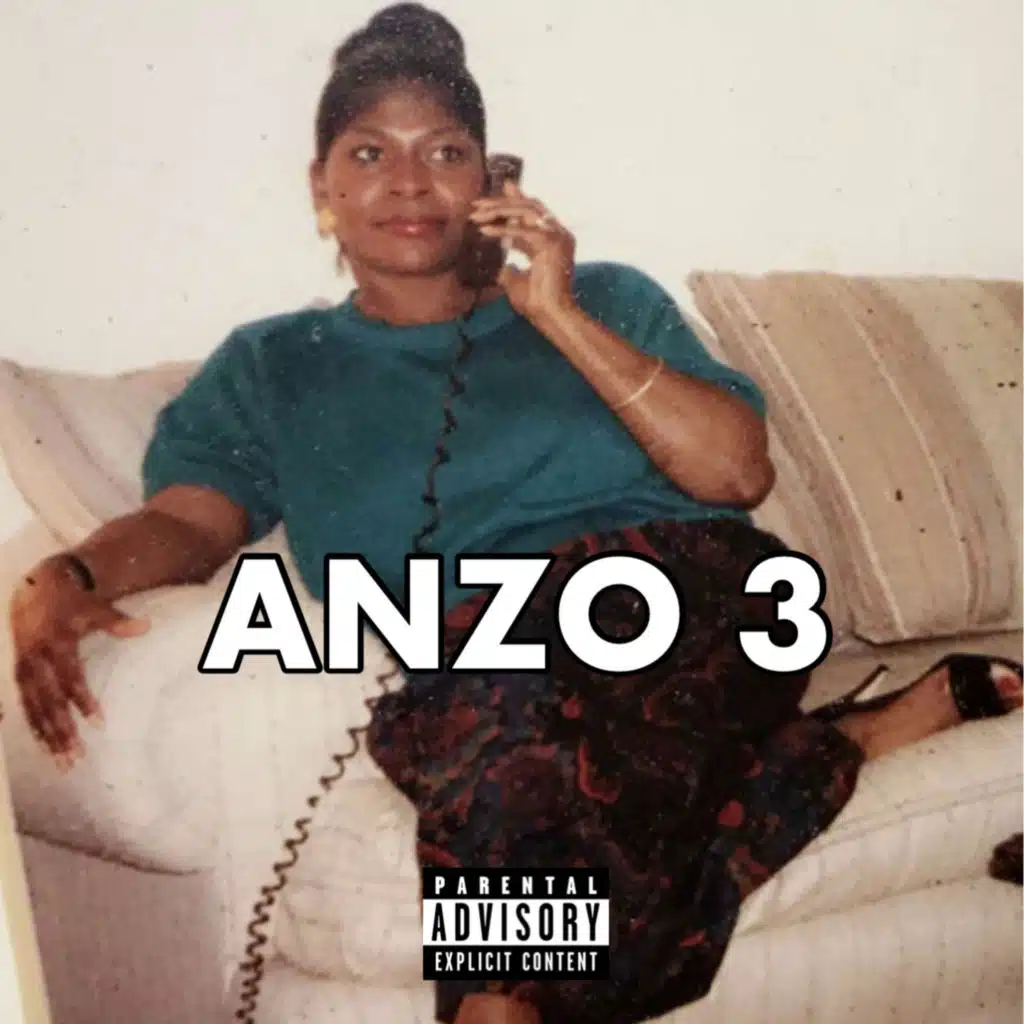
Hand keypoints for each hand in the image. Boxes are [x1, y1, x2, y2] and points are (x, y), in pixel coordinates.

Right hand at [9, 556, 148, 769]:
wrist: (36, 589)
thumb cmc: (73, 602)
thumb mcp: (94, 607)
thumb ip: (117, 621)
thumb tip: (146, 627)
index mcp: (57, 644)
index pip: (71, 679)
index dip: (83, 701)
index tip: (99, 723)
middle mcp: (37, 660)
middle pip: (49, 702)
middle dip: (62, 731)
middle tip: (77, 757)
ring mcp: (25, 669)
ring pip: (34, 710)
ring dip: (47, 737)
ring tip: (63, 762)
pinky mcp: (19, 674)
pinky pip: (25, 706)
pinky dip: (34, 727)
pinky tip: (46, 747)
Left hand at [469, 181, 577, 326]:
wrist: (551, 316)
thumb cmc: (536, 303)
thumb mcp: (515, 280)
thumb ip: (508, 267)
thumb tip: (500, 263)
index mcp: (553, 240)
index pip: (530, 214)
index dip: (507, 206)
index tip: (484, 205)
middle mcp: (559, 234)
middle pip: (529, 206)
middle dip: (501, 202)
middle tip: (477, 204)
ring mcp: (558, 236)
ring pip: (527, 211)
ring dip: (500, 211)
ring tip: (477, 215)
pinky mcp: (552, 244)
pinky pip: (523, 230)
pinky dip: (502, 230)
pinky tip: (483, 230)